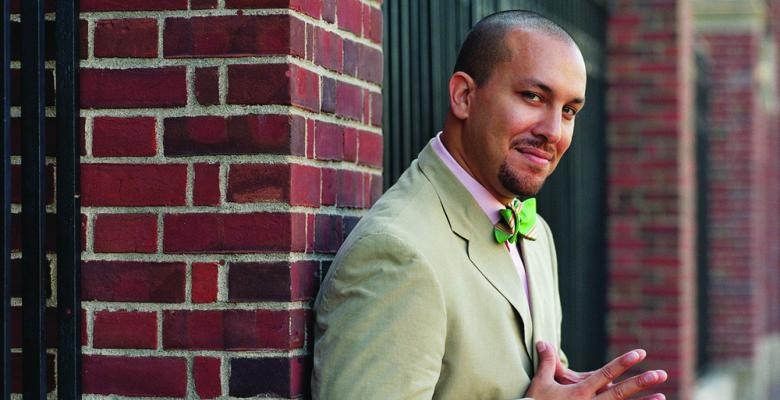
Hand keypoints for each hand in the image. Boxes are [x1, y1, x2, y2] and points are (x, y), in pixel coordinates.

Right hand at [526, 341, 667, 399]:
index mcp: (579, 391)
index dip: (622, 363)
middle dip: (640, 383)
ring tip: (663, 397)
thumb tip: (543, 341)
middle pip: (620, 393)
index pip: (605, 374)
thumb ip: (547, 362)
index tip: (639, 353)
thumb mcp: (541, 383)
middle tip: (660, 374)